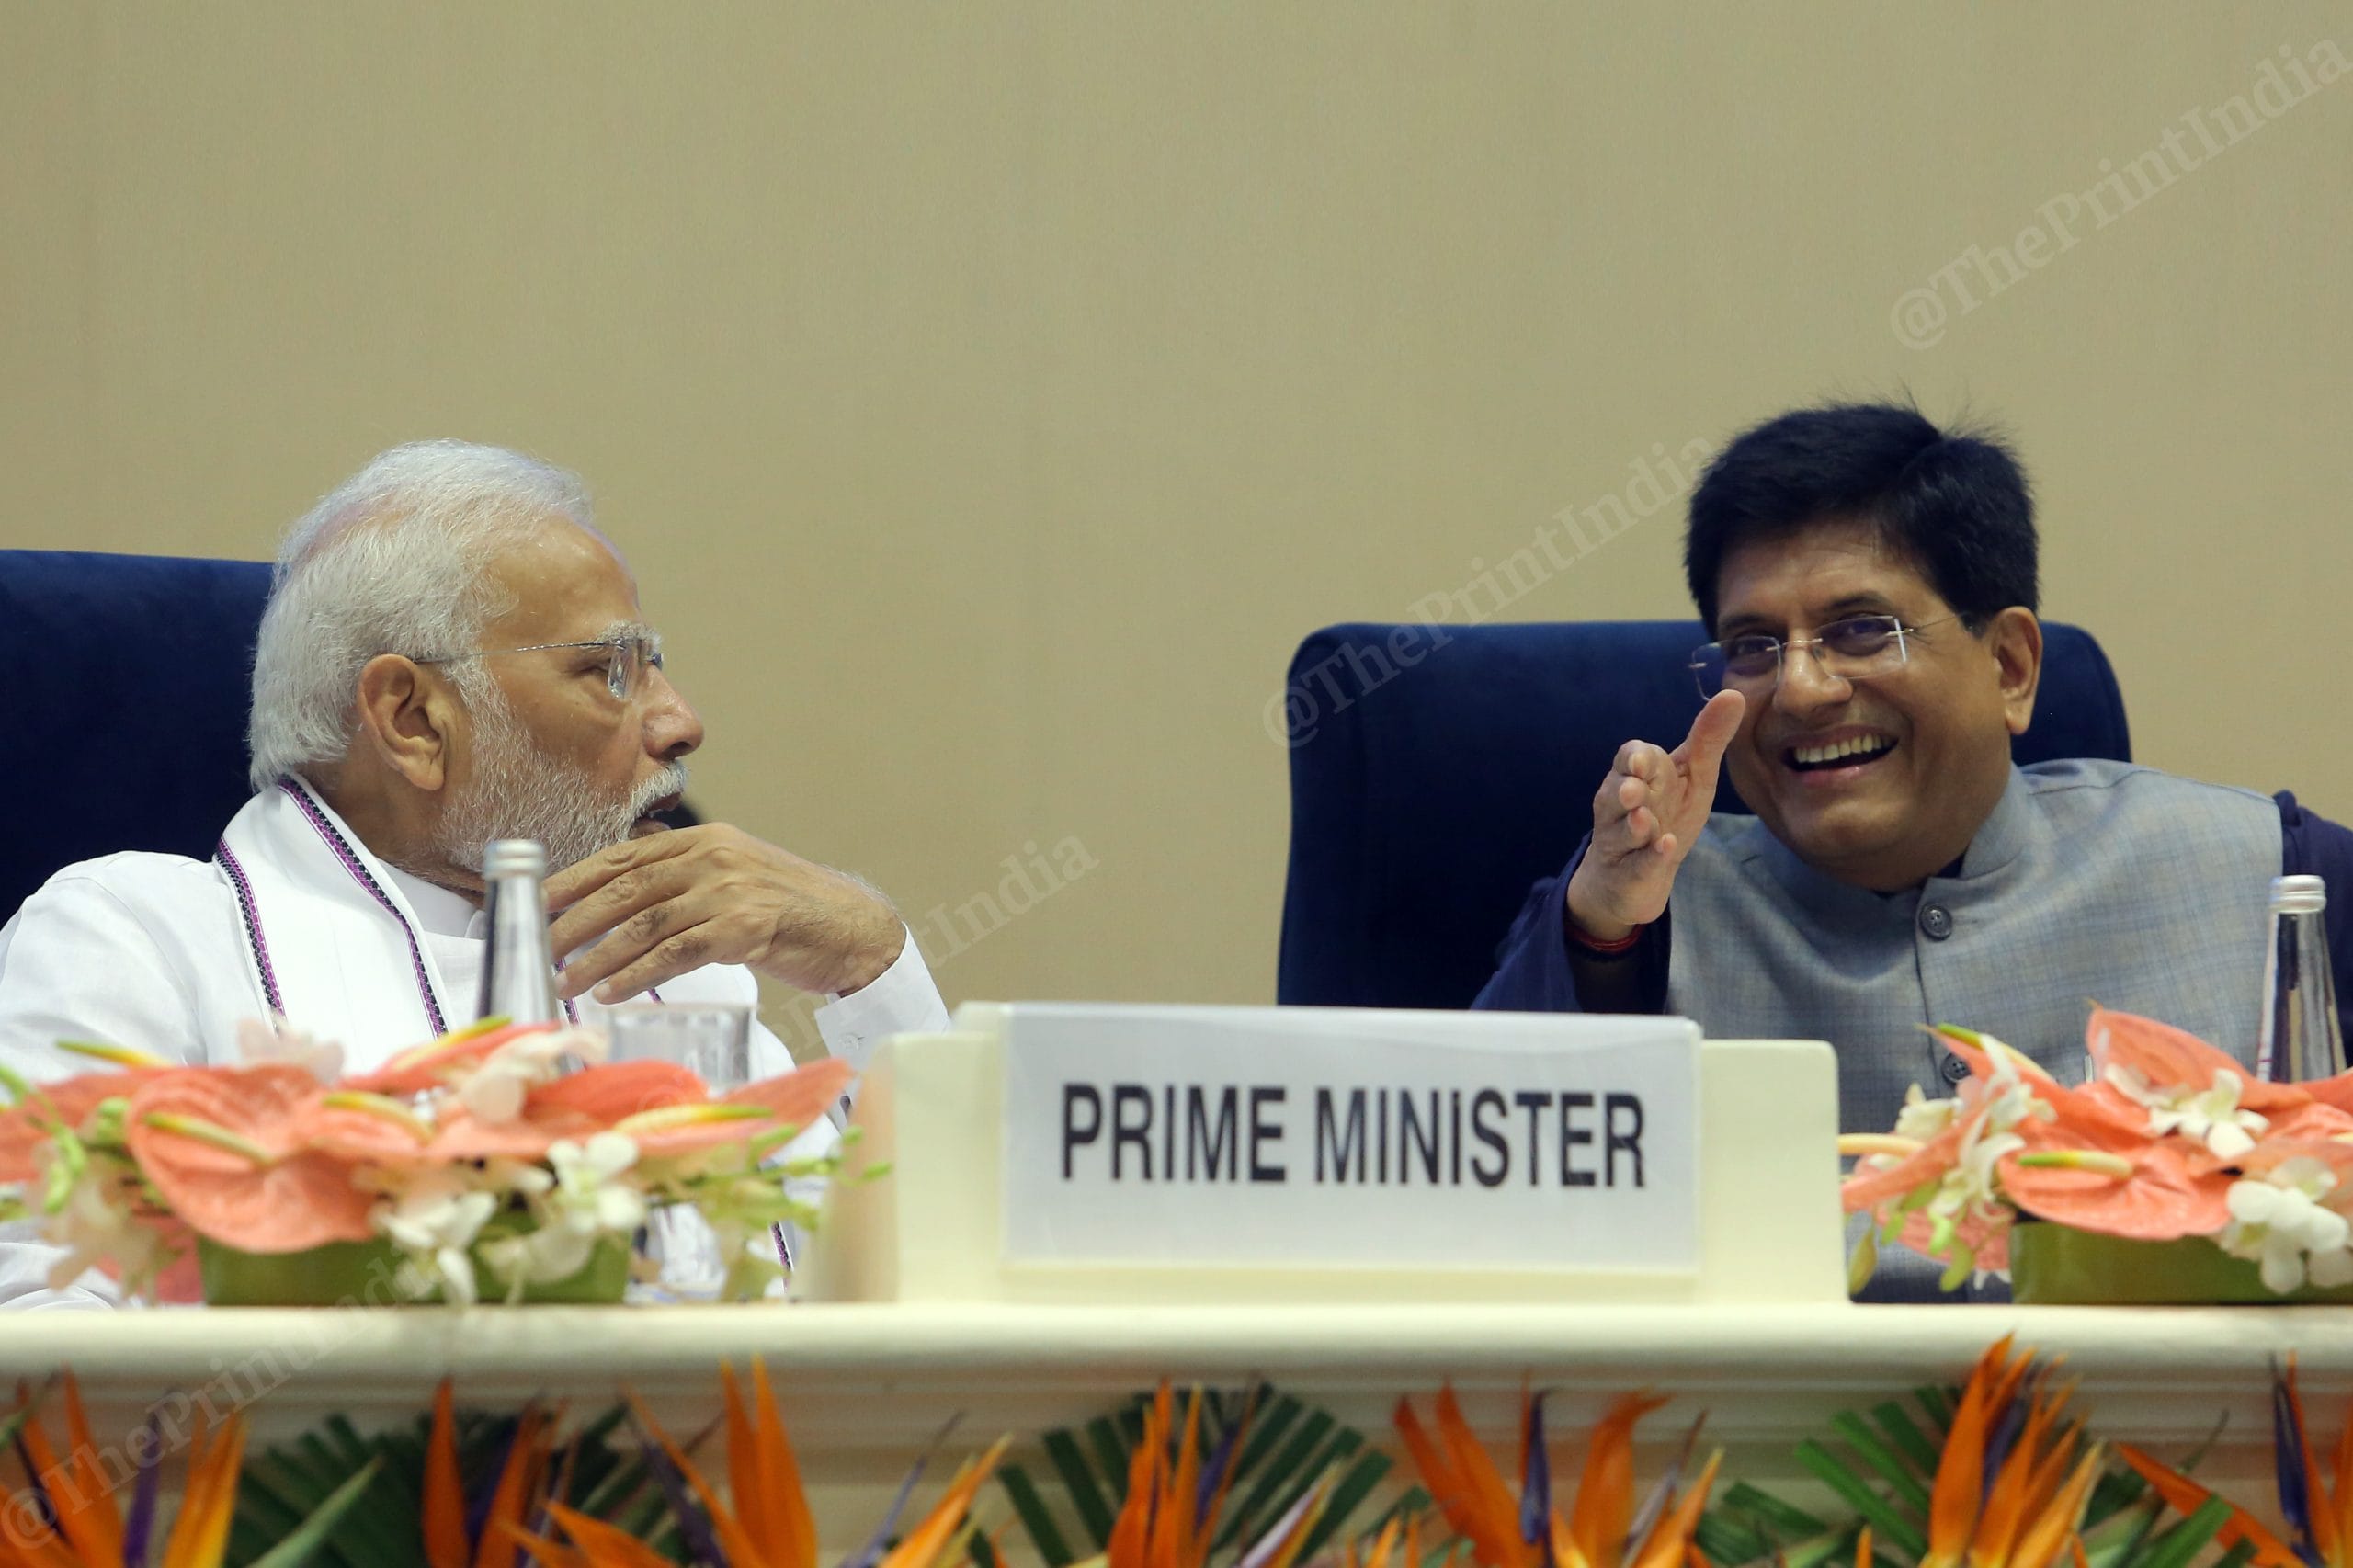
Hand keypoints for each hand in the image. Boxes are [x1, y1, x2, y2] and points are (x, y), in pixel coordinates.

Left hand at [544, 824, 905, 1002]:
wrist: (854, 928)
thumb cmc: (792, 910)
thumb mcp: (736, 877)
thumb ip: (687, 874)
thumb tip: (628, 879)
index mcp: (706, 840)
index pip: (625, 855)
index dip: (576, 878)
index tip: (538, 900)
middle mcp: (714, 856)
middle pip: (625, 888)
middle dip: (574, 921)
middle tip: (539, 948)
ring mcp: (730, 890)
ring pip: (644, 923)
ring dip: (597, 956)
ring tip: (565, 980)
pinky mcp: (745, 927)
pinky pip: (676, 953)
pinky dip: (638, 974)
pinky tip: (612, 991)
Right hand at [1564, 690, 1744, 940]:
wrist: (1633, 877)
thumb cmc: (1665, 816)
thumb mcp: (1692, 777)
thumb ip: (1708, 739)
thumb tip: (1734, 694)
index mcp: (1636, 775)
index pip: (1629, 758)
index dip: (1634, 759)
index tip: (1643, 761)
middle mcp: (1619, 804)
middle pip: (1615, 792)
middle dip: (1624, 790)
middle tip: (1634, 790)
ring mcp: (1620, 840)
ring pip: (1621, 829)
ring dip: (1633, 824)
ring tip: (1644, 821)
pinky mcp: (1629, 871)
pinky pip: (1636, 864)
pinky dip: (1649, 857)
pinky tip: (1664, 847)